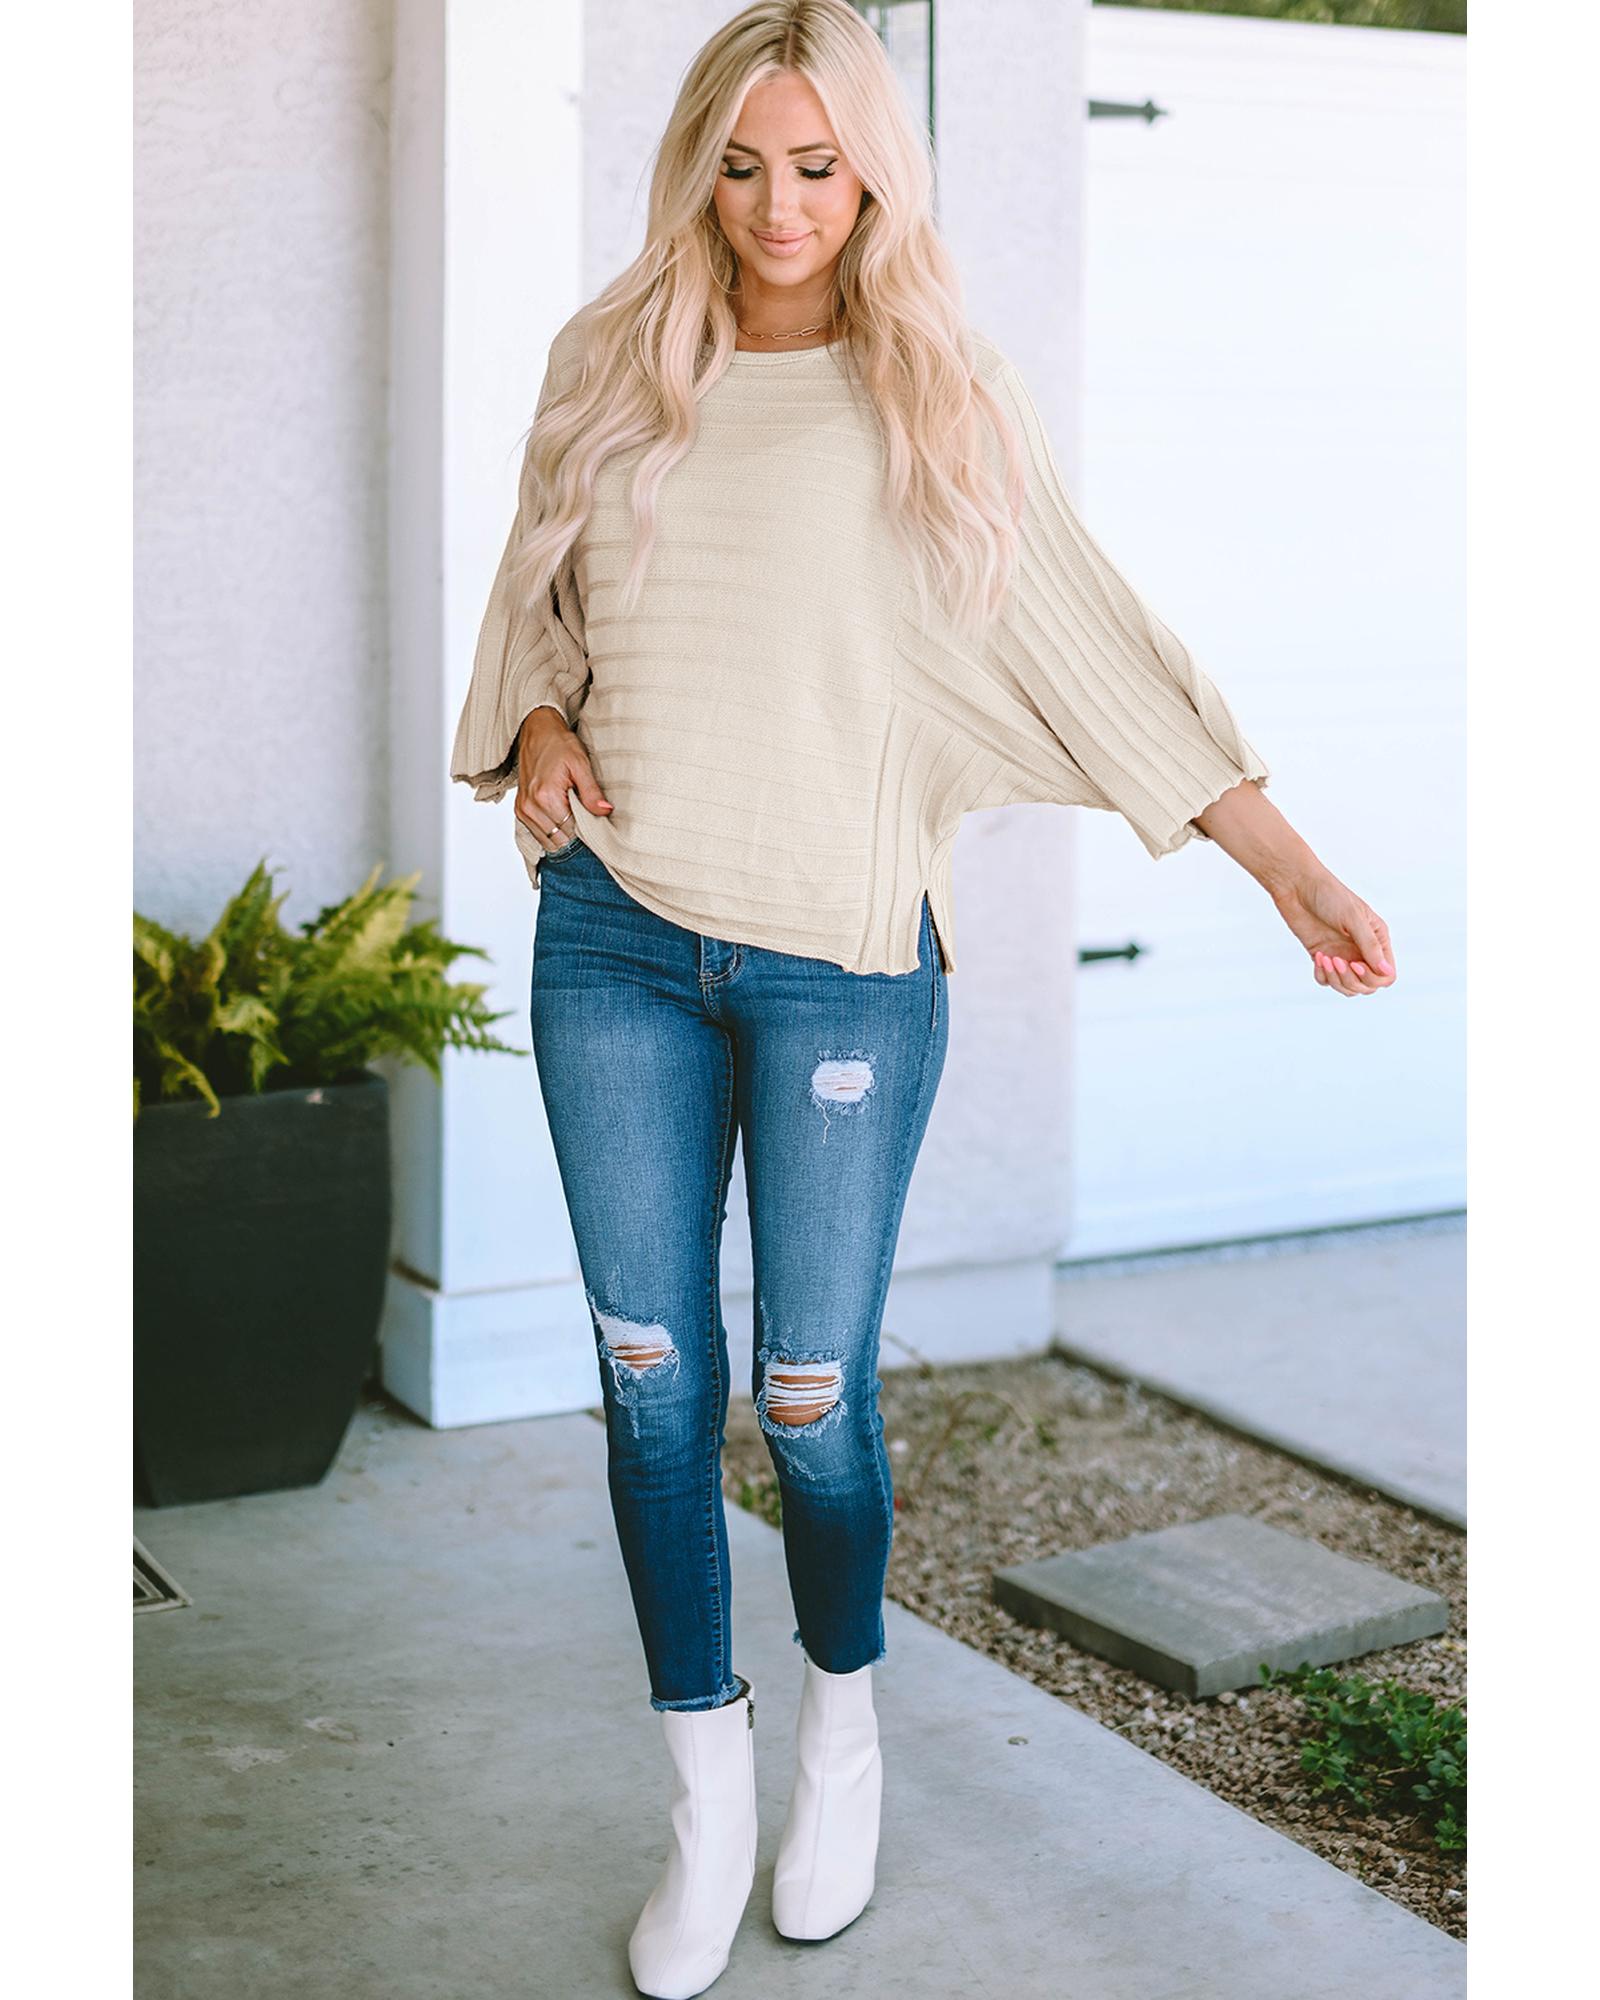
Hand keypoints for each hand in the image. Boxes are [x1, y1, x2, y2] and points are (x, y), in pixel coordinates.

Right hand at [513, 707, 612, 851]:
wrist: (537, 731)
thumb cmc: (558, 744)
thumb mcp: (581, 764)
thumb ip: (592, 792)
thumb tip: (605, 811)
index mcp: (545, 796)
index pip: (571, 830)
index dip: (586, 826)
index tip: (592, 815)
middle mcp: (530, 807)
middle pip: (559, 838)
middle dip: (574, 831)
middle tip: (582, 812)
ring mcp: (522, 810)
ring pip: (548, 840)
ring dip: (562, 831)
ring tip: (570, 811)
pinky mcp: (519, 810)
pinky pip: (538, 833)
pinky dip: (551, 828)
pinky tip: (559, 813)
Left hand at [1270, 868, 1396, 996]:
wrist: (1297, 886)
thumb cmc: (1329, 895)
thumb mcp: (1353, 918)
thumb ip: (1370, 945)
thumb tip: (1386, 972)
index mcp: (1377, 939)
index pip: (1386, 974)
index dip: (1373, 977)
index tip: (1355, 964)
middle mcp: (1361, 950)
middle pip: (1367, 985)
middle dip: (1352, 980)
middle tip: (1335, 960)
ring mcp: (1342, 954)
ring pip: (1348, 987)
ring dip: (1336, 980)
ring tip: (1325, 959)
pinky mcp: (1322, 957)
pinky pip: (1326, 981)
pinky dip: (1322, 975)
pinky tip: (1317, 956)